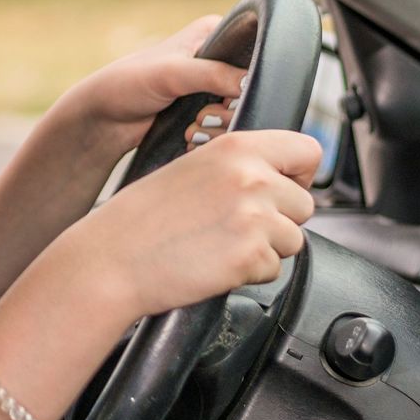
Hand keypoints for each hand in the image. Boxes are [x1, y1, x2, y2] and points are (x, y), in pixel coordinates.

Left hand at [25, 15, 245, 165]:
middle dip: (229, 110)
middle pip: (252, 88)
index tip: (227, 96)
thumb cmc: (127, 84)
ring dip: (218, 127)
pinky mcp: (205, 111)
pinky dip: (212, 137)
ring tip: (192, 128)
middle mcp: (217, 58)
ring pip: (241, 112)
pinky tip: (191, 137)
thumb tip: (250, 83)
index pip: (254, 52)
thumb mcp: (172, 73)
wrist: (105, 119)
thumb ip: (212, 74)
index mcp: (213, 33)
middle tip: (203, 115)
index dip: (247, 79)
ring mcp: (212, 87)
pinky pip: (227, 128)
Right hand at [62, 128, 319, 321]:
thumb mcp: (192, 168)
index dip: (299, 173)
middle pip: (304, 203)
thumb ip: (238, 167)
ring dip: (265, 248)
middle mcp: (251, 177)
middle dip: (279, 220)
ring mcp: (253, 217)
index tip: (284, 186)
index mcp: (236, 147)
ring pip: (294, 239)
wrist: (112, 258)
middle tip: (235, 227)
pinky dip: (250, 273)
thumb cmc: (142, 219)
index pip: (307, 149)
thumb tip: (281, 180)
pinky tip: (215, 263)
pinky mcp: (250, 256)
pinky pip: (274, 269)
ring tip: (221, 245)